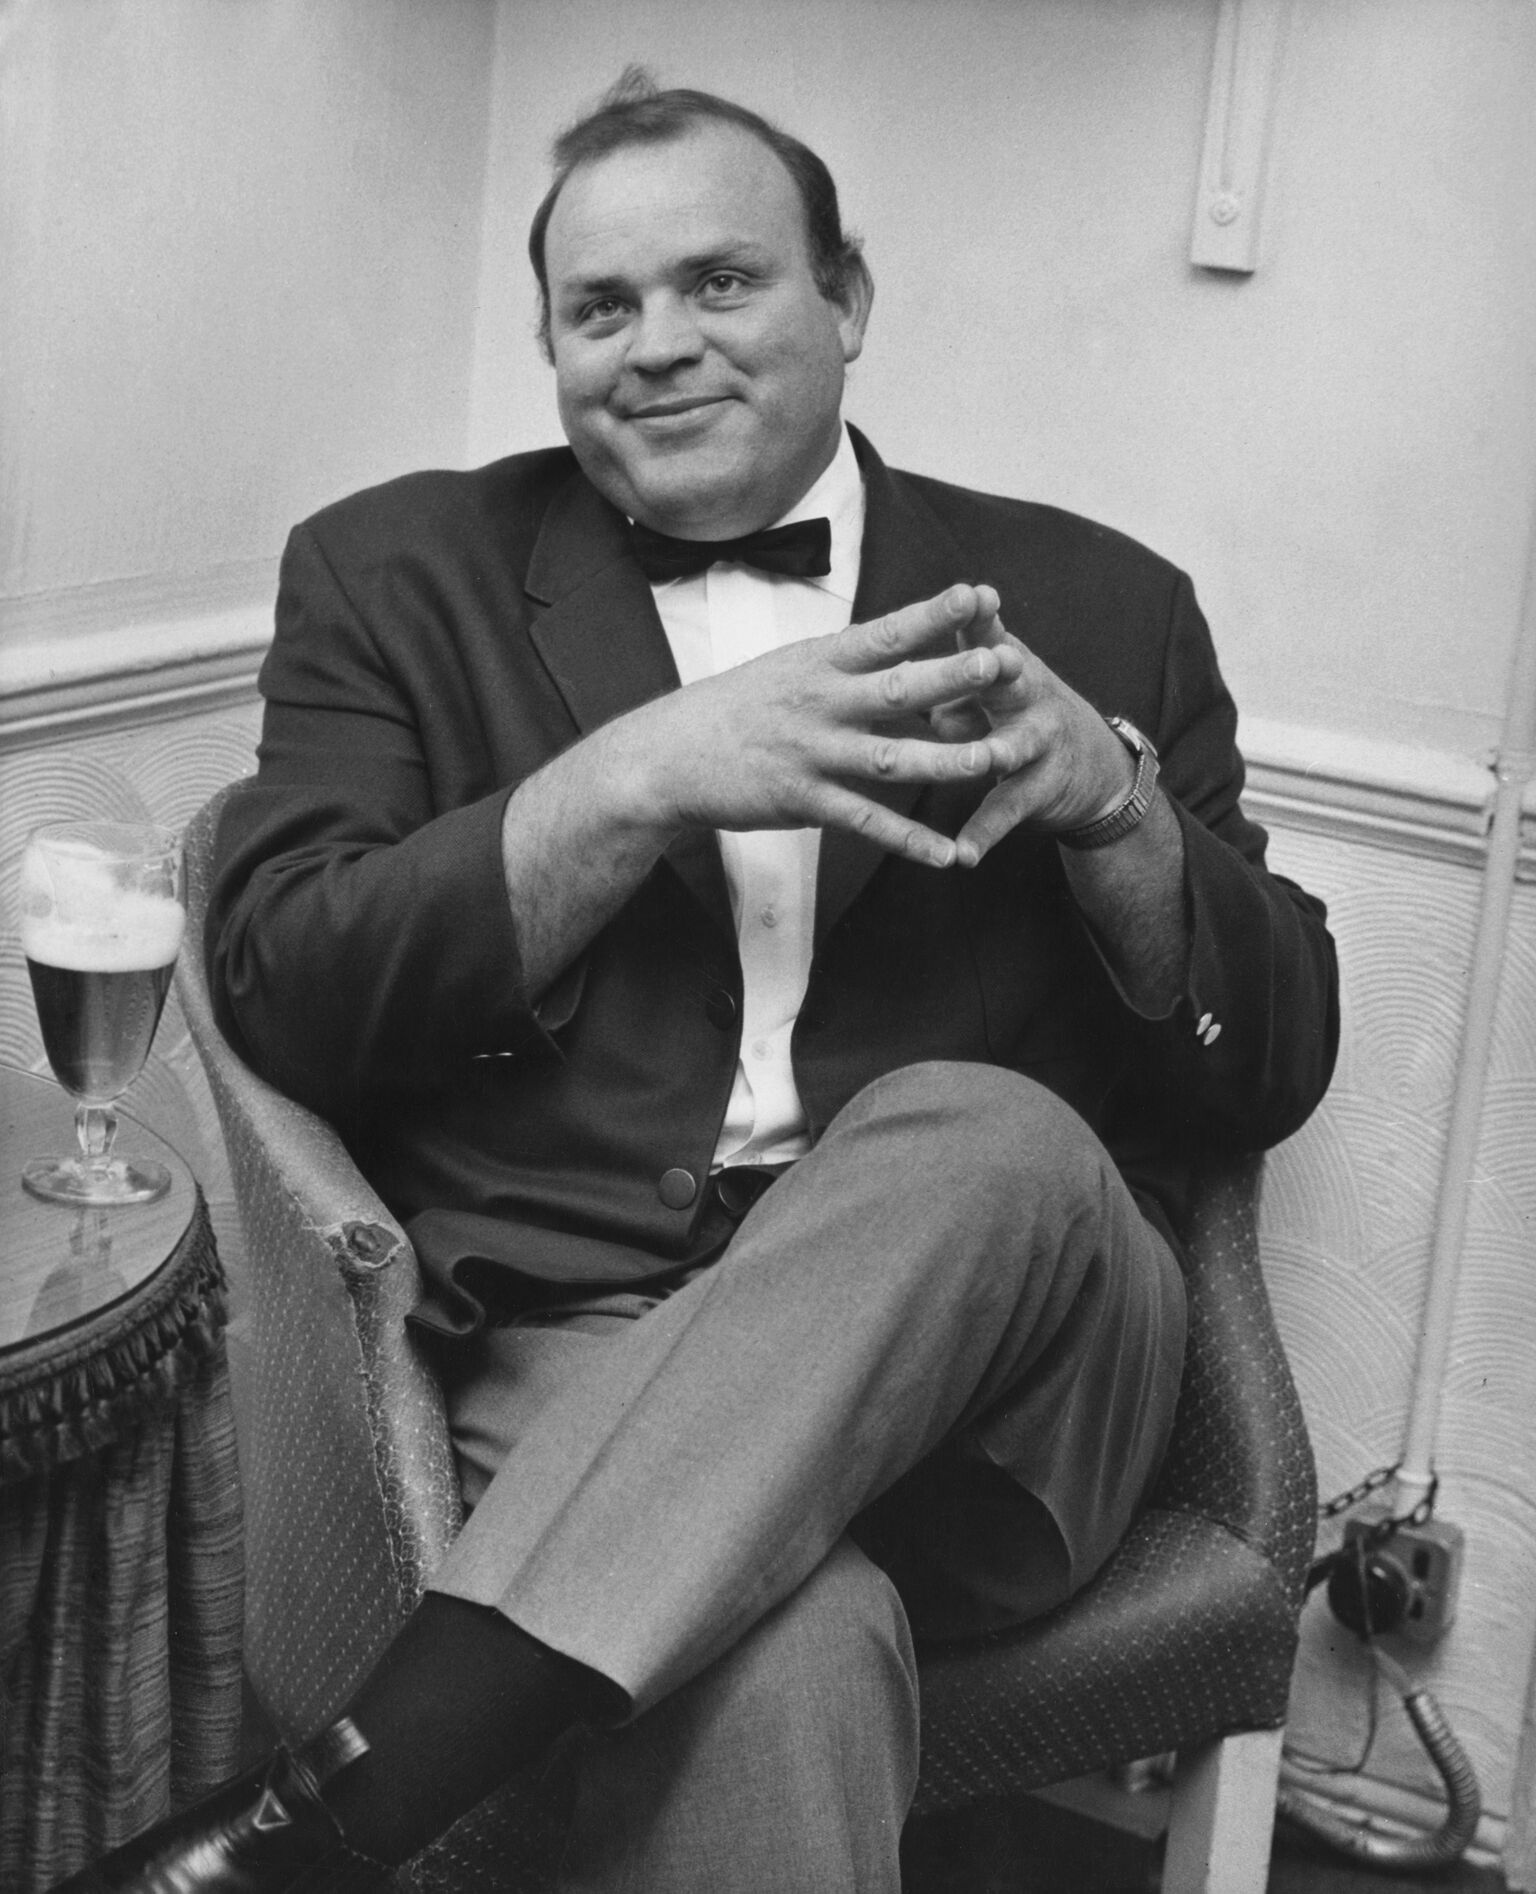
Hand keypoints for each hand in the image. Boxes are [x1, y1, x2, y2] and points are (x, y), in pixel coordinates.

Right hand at [610, 585, 1028, 867]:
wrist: (667, 757)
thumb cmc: (735, 708)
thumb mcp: (788, 668)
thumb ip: (845, 662)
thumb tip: (901, 641)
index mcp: (819, 662)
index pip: (885, 632)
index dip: (933, 615)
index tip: (977, 595)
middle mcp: (820, 703)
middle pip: (897, 688)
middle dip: (953, 677)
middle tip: (1004, 664)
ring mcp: (812, 754)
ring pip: (890, 758)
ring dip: (946, 760)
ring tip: (997, 760)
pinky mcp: (802, 801)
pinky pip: (865, 823)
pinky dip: (908, 841)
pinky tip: (946, 854)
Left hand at [927, 586, 1135, 863]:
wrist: (1095, 768)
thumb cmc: (1020, 713)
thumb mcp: (992, 684)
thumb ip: (945, 676)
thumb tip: (895, 675)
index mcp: (1006, 667)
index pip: (989, 636)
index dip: (981, 618)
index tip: (974, 595)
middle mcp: (1027, 699)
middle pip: (1011, 682)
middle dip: (1000, 672)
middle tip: (994, 662)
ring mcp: (1037, 745)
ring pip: (1013, 748)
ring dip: (998, 752)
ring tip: (986, 760)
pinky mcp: (1039, 791)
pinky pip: (1006, 811)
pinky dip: (984, 833)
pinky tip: (963, 855)